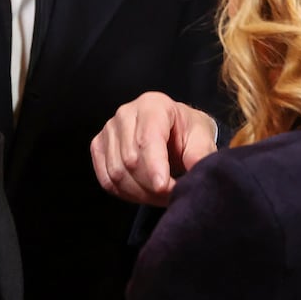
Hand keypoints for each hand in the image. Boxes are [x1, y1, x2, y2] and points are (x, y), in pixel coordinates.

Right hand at [91, 92, 217, 205]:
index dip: (154, 166)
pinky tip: (143, 193)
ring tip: (161, 194)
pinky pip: (106, 179)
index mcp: (152, 105)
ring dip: (140, 192)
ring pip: (117, 172)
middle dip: (152, 185)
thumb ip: (200, 154)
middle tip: (173, 194)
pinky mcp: (98, 146)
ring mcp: (108, 130)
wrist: (173, 131)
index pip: (147, 139)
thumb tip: (196, 171)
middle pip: (131, 160)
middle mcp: (125, 113)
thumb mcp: (202, 138)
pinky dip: (125, 193)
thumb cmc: (187, 132)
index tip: (164, 187)